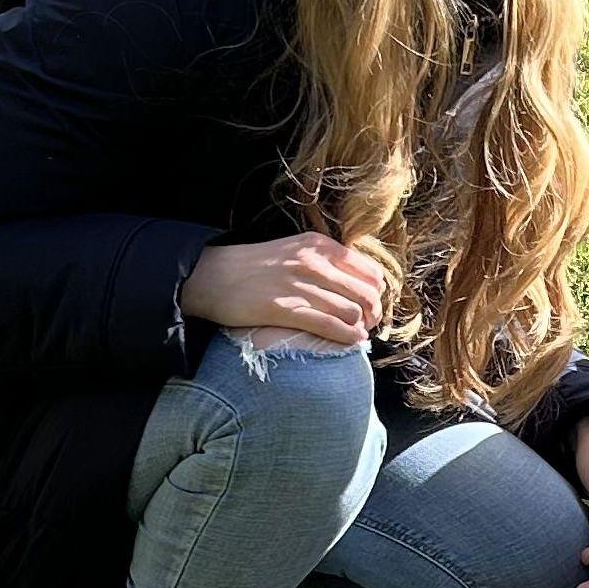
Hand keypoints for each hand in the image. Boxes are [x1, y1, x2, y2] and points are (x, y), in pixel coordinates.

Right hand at [184, 232, 386, 348]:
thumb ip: (324, 262)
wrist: (211, 275)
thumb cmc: (253, 267)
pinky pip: (330, 325)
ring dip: (361, 328)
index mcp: (319, 245)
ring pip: (351, 311)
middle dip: (373, 314)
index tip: (371, 306)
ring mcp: (299, 285)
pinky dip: (347, 337)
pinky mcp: (285, 308)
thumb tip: (354, 286)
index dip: (378, 294)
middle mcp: (313, 262)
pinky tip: (351, 342)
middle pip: (366, 293)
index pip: (369, 271)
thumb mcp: (293, 251)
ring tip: (358, 336)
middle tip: (369, 325)